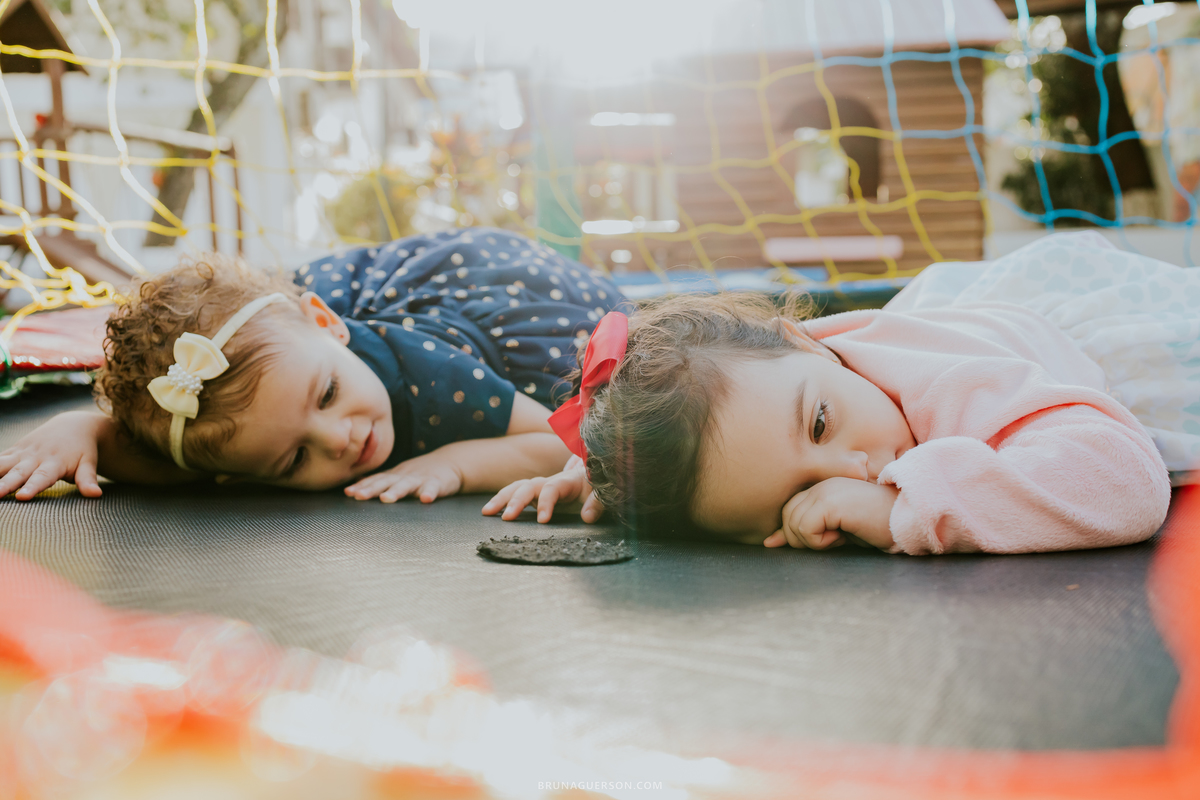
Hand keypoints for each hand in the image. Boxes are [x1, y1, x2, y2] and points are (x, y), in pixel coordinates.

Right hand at [0, 411, 104, 499]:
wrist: (74, 426)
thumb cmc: (82, 451)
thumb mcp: (88, 463)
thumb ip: (88, 479)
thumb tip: (96, 494)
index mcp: (54, 463)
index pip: (42, 478)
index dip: (32, 487)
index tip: (22, 497)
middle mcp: (35, 458)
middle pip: (17, 473)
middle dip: (4, 485)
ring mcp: (21, 453)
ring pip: (1, 465)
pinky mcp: (13, 452)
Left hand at [344, 450, 462, 502]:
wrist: (451, 462)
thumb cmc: (421, 472)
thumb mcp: (399, 474)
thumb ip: (380, 480)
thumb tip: (357, 481)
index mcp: (395, 476)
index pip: (375, 481)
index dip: (362, 486)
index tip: (348, 493)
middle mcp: (405, 476)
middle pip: (386, 482)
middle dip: (372, 489)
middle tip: (358, 495)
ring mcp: (421, 479)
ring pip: (407, 485)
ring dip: (396, 491)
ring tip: (386, 498)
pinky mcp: (438, 483)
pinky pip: (433, 488)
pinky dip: (429, 493)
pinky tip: (426, 499)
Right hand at [481, 455, 603, 522]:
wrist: (593, 473)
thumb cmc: (596, 485)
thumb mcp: (601, 492)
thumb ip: (597, 503)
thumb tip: (588, 517)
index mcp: (566, 481)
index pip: (551, 488)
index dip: (546, 503)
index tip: (542, 520)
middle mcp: (549, 481)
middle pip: (528, 486)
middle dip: (516, 500)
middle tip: (506, 517)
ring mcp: (540, 487)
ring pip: (517, 488)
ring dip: (502, 498)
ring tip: (487, 512)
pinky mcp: (535, 494)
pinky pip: (515, 494)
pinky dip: (502, 500)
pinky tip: (489, 511)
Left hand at [764, 477, 896, 550]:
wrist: (908, 518)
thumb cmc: (878, 526)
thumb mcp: (837, 531)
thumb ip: (805, 533)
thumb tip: (769, 543)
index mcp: (821, 488)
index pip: (788, 511)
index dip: (793, 533)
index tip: (808, 545)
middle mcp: (819, 486)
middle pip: (786, 519)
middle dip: (803, 539)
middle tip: (833, 540)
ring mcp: (824, 491)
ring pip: (793, 525)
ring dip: (814, 541)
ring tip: (840, 536)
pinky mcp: (830, 502)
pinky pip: (805, 529)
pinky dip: (820, 542)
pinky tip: (842, 535)